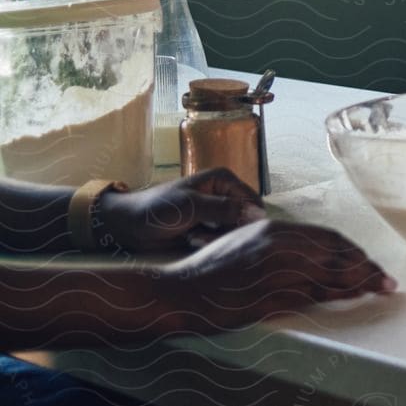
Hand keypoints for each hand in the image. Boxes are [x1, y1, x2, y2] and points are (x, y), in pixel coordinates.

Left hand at [93, 169, 264, 253]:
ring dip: (214, 239)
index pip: (251, 201)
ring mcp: (214, 213)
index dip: (247, 218)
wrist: (128, 226)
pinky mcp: (205, 228)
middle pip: (243, 219)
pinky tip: (190, 241)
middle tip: (202, 234)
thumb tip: (258, 213)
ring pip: (231, 232)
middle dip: (226, 231)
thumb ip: (225, 208)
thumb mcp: (191, 206)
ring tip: (192, 237)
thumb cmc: (157, 209)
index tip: (229, 231)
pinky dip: (206, 243)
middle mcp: (222, 194)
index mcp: (223, 180)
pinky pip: (218, 240)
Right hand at [161, 220, 393, 333]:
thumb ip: (276, 241)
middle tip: (386, 279)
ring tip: (382, 288)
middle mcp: (280, 247)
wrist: (179, 292)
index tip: (368, 260)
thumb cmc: (209, 269)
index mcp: (275, 230)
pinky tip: (353, 298)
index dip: (353, 250)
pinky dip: (338, 295)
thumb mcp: (244, 240)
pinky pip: (313, 295)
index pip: (328, 238)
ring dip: (361, 282)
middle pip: (337, 255)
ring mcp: (276, 272)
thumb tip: (305, 248)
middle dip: (366, 267)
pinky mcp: (270, 296)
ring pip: (331, 275)